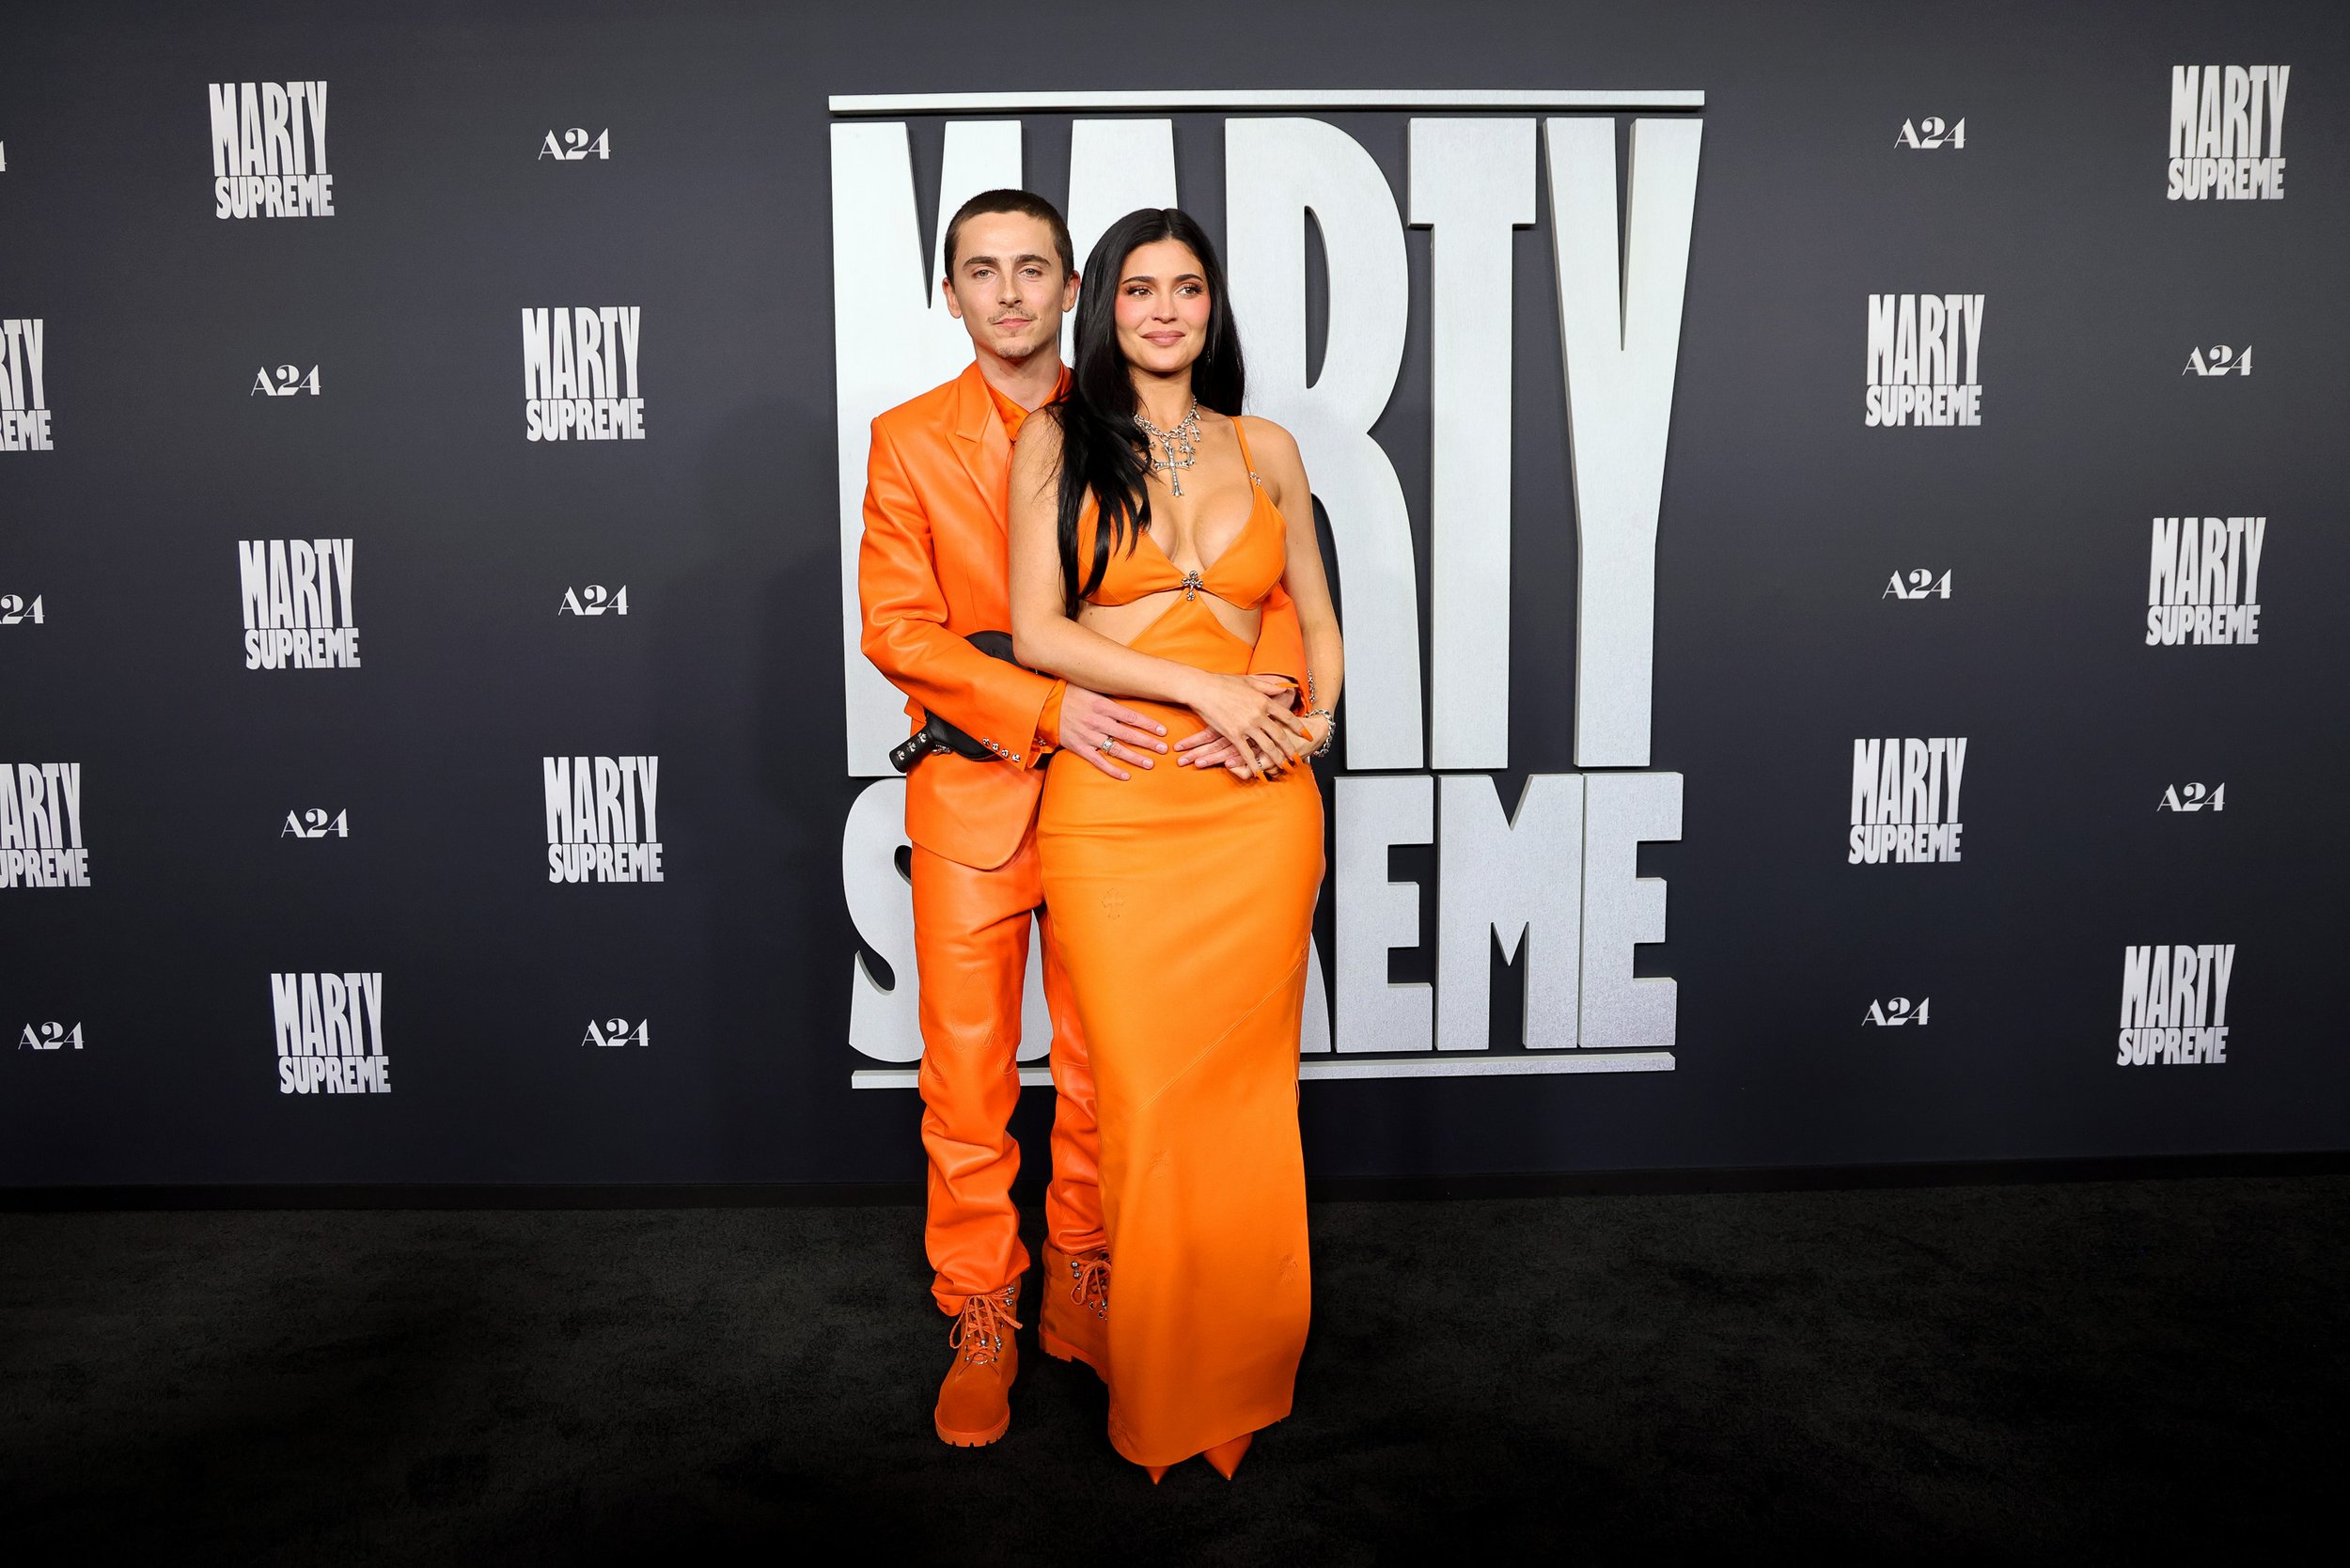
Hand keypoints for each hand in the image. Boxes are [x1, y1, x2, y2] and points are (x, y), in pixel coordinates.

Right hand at [1057, 684, 1167, 780]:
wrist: (1044, 705)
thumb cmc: (1070, 693)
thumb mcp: (1092, 688)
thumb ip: (1111, 695)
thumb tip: (1134, 692)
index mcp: (1102, 705)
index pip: (1132, 716)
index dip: (1149, 724)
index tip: (1163, 731)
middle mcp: (1097, 721)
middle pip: (1128, 734)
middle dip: (1148, 742)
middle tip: (1163, 749)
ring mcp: (1088, 736)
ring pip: (1116, 749)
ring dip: (1135, 758)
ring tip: (1150, 764)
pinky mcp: (1079, 748)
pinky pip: (1098, 761)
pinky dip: (1112, 770)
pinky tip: (1126, 775)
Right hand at [1177, 673, 1309, 779]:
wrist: (1203, 689)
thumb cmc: (1223, 682)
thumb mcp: (1249, 680)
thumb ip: (1267, 686)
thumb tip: (1282, 689)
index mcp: (1263, 700)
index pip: (1287, 716)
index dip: (1298, 727)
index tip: (1307, 735)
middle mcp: (1258, 714)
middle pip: (1279, 735)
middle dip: (1290, 748)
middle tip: (1297, 758)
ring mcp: (1246, 725)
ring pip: (1266, 746)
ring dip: (1277, 758)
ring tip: (1284, 767)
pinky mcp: (1233, 734)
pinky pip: (1247, 753)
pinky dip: (1254, 765)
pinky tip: (1260, 773)